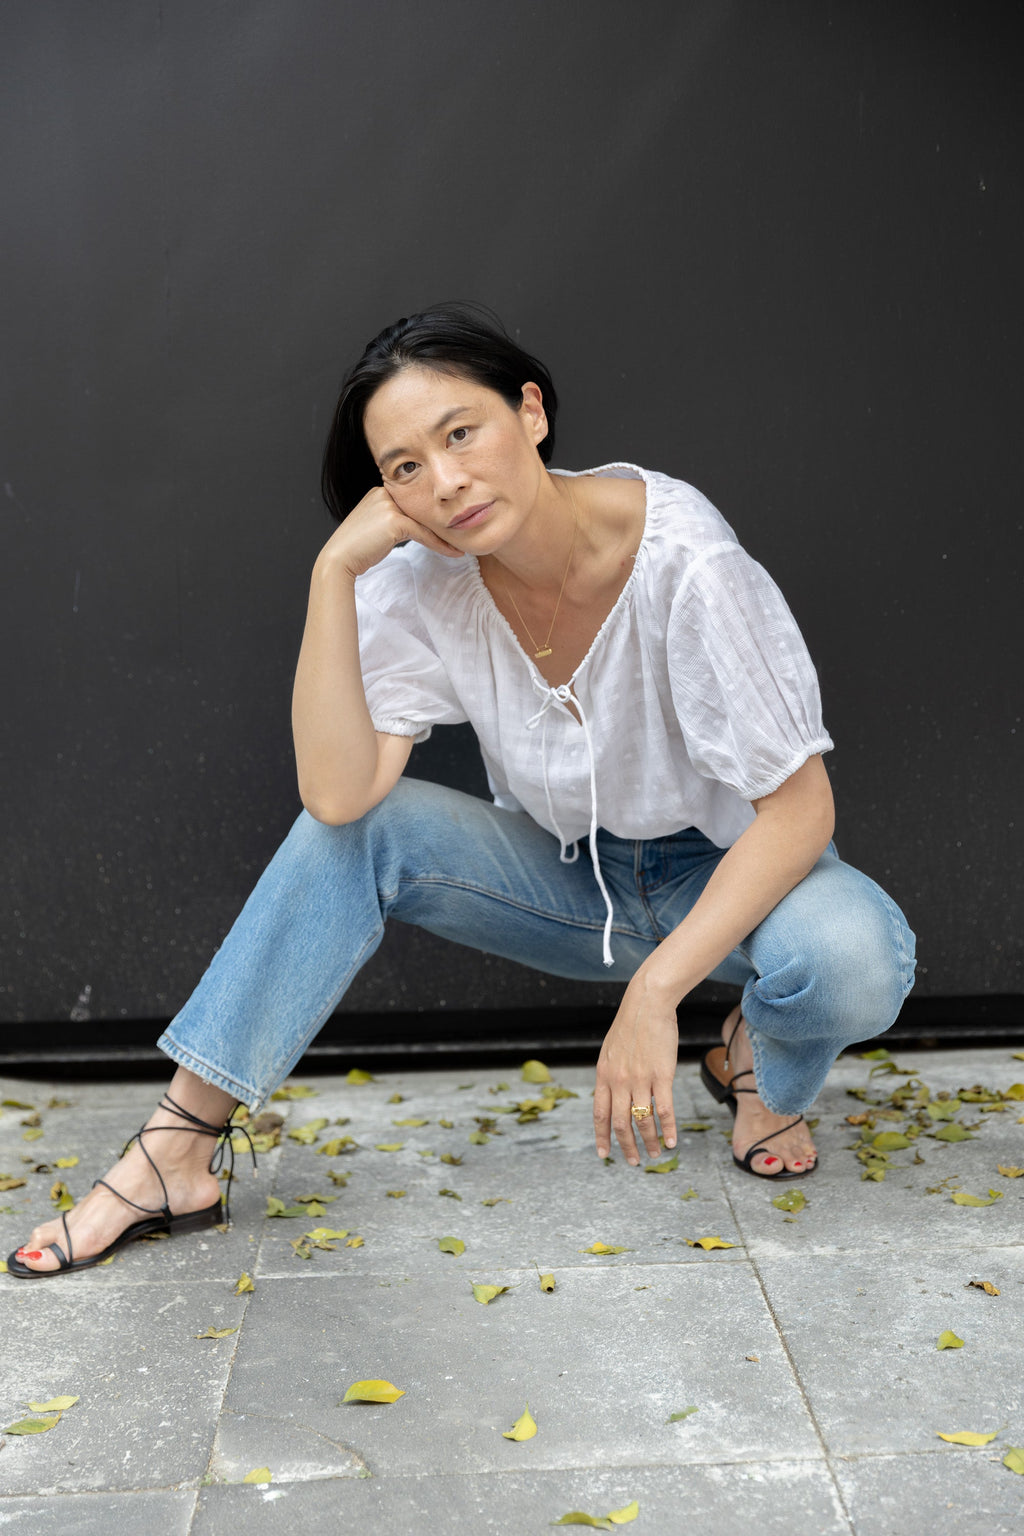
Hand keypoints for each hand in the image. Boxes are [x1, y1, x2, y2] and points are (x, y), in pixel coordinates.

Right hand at [319, 485, 465, 580]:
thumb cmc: (360, 548)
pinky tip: (453, 553)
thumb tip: (420, 526)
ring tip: (461, 545)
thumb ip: (398, 519)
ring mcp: (389, 505)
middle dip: (442, 522)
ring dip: (445, 534)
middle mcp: (385, 493)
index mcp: (381, 491)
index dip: (432, 516)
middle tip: (463, 533)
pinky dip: (439, 544)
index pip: (414, 502)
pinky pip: (424, 533)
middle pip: (421, 508)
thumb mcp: (380, 527)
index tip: (451, 526)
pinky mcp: (394, 520)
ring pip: (425, 520)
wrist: (340, 559)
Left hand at [593, 981, 678, 1164]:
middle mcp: (619, 1081)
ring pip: (642, 1121)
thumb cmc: (630, 1025)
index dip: (602, 1136)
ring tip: (655, 1154)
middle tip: (633, 1162)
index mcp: (603, 1076)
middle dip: (626, 1147)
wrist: (646, 1004)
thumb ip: (609, 1075)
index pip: (599, 1114)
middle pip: (620, 1124)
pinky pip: (664, 1110)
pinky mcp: (661, 1076)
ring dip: (649, 1142)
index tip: (604, 1154)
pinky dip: (668, 1129)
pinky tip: (672, 1141)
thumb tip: (610, 1094)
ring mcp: (640, 1080)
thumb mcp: (610, 1051)